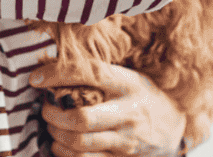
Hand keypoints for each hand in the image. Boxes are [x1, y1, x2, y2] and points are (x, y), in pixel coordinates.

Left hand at [30, 59, 185, 156]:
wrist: (177, 127)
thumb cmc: (144, 96)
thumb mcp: (130, 78)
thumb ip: (100, 74)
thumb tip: (52, 64)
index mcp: (129, 84)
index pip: (91, 73)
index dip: (59, 73)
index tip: (36, 78)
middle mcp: (129, 112)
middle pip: (82, 118)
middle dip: (53, 115)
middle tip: (44, 109)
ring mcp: (127, 140)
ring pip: (80, 144)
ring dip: (56, 136)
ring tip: (51, 128)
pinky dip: (66, 154)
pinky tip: (61, 146)